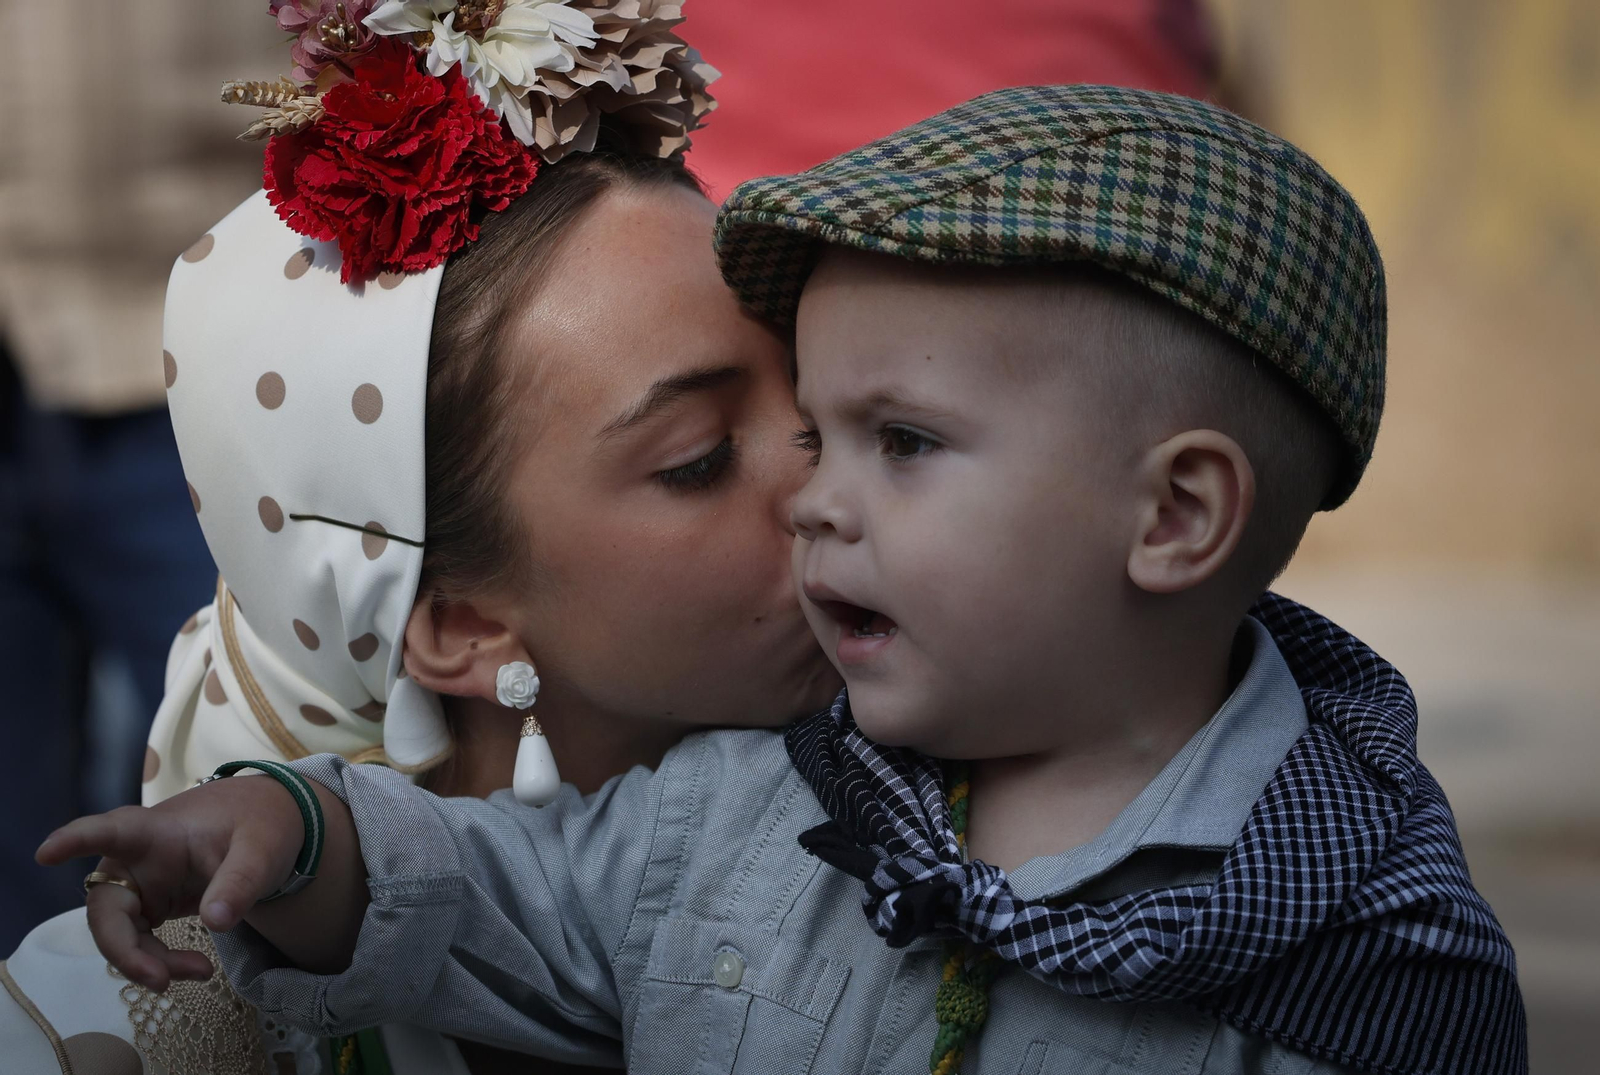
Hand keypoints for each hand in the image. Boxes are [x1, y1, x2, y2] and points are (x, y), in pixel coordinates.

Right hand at [36, 775, 303, 991]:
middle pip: (107, 905)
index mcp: (158, 832)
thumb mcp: (262, 849)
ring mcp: (142, 884)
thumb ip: (240, 882)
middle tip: (158, 980)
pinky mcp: (153, 903)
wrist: (274, 824)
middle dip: (122, 948)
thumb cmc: (261, 824)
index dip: (76, 840)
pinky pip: (141, 940)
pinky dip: (161, 960)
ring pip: (121, 932)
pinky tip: (196, 968)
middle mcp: (137, 859)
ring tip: (201, 971)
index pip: (112, 831)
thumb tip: (215, 923)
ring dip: (148, 961)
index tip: (46, 853)